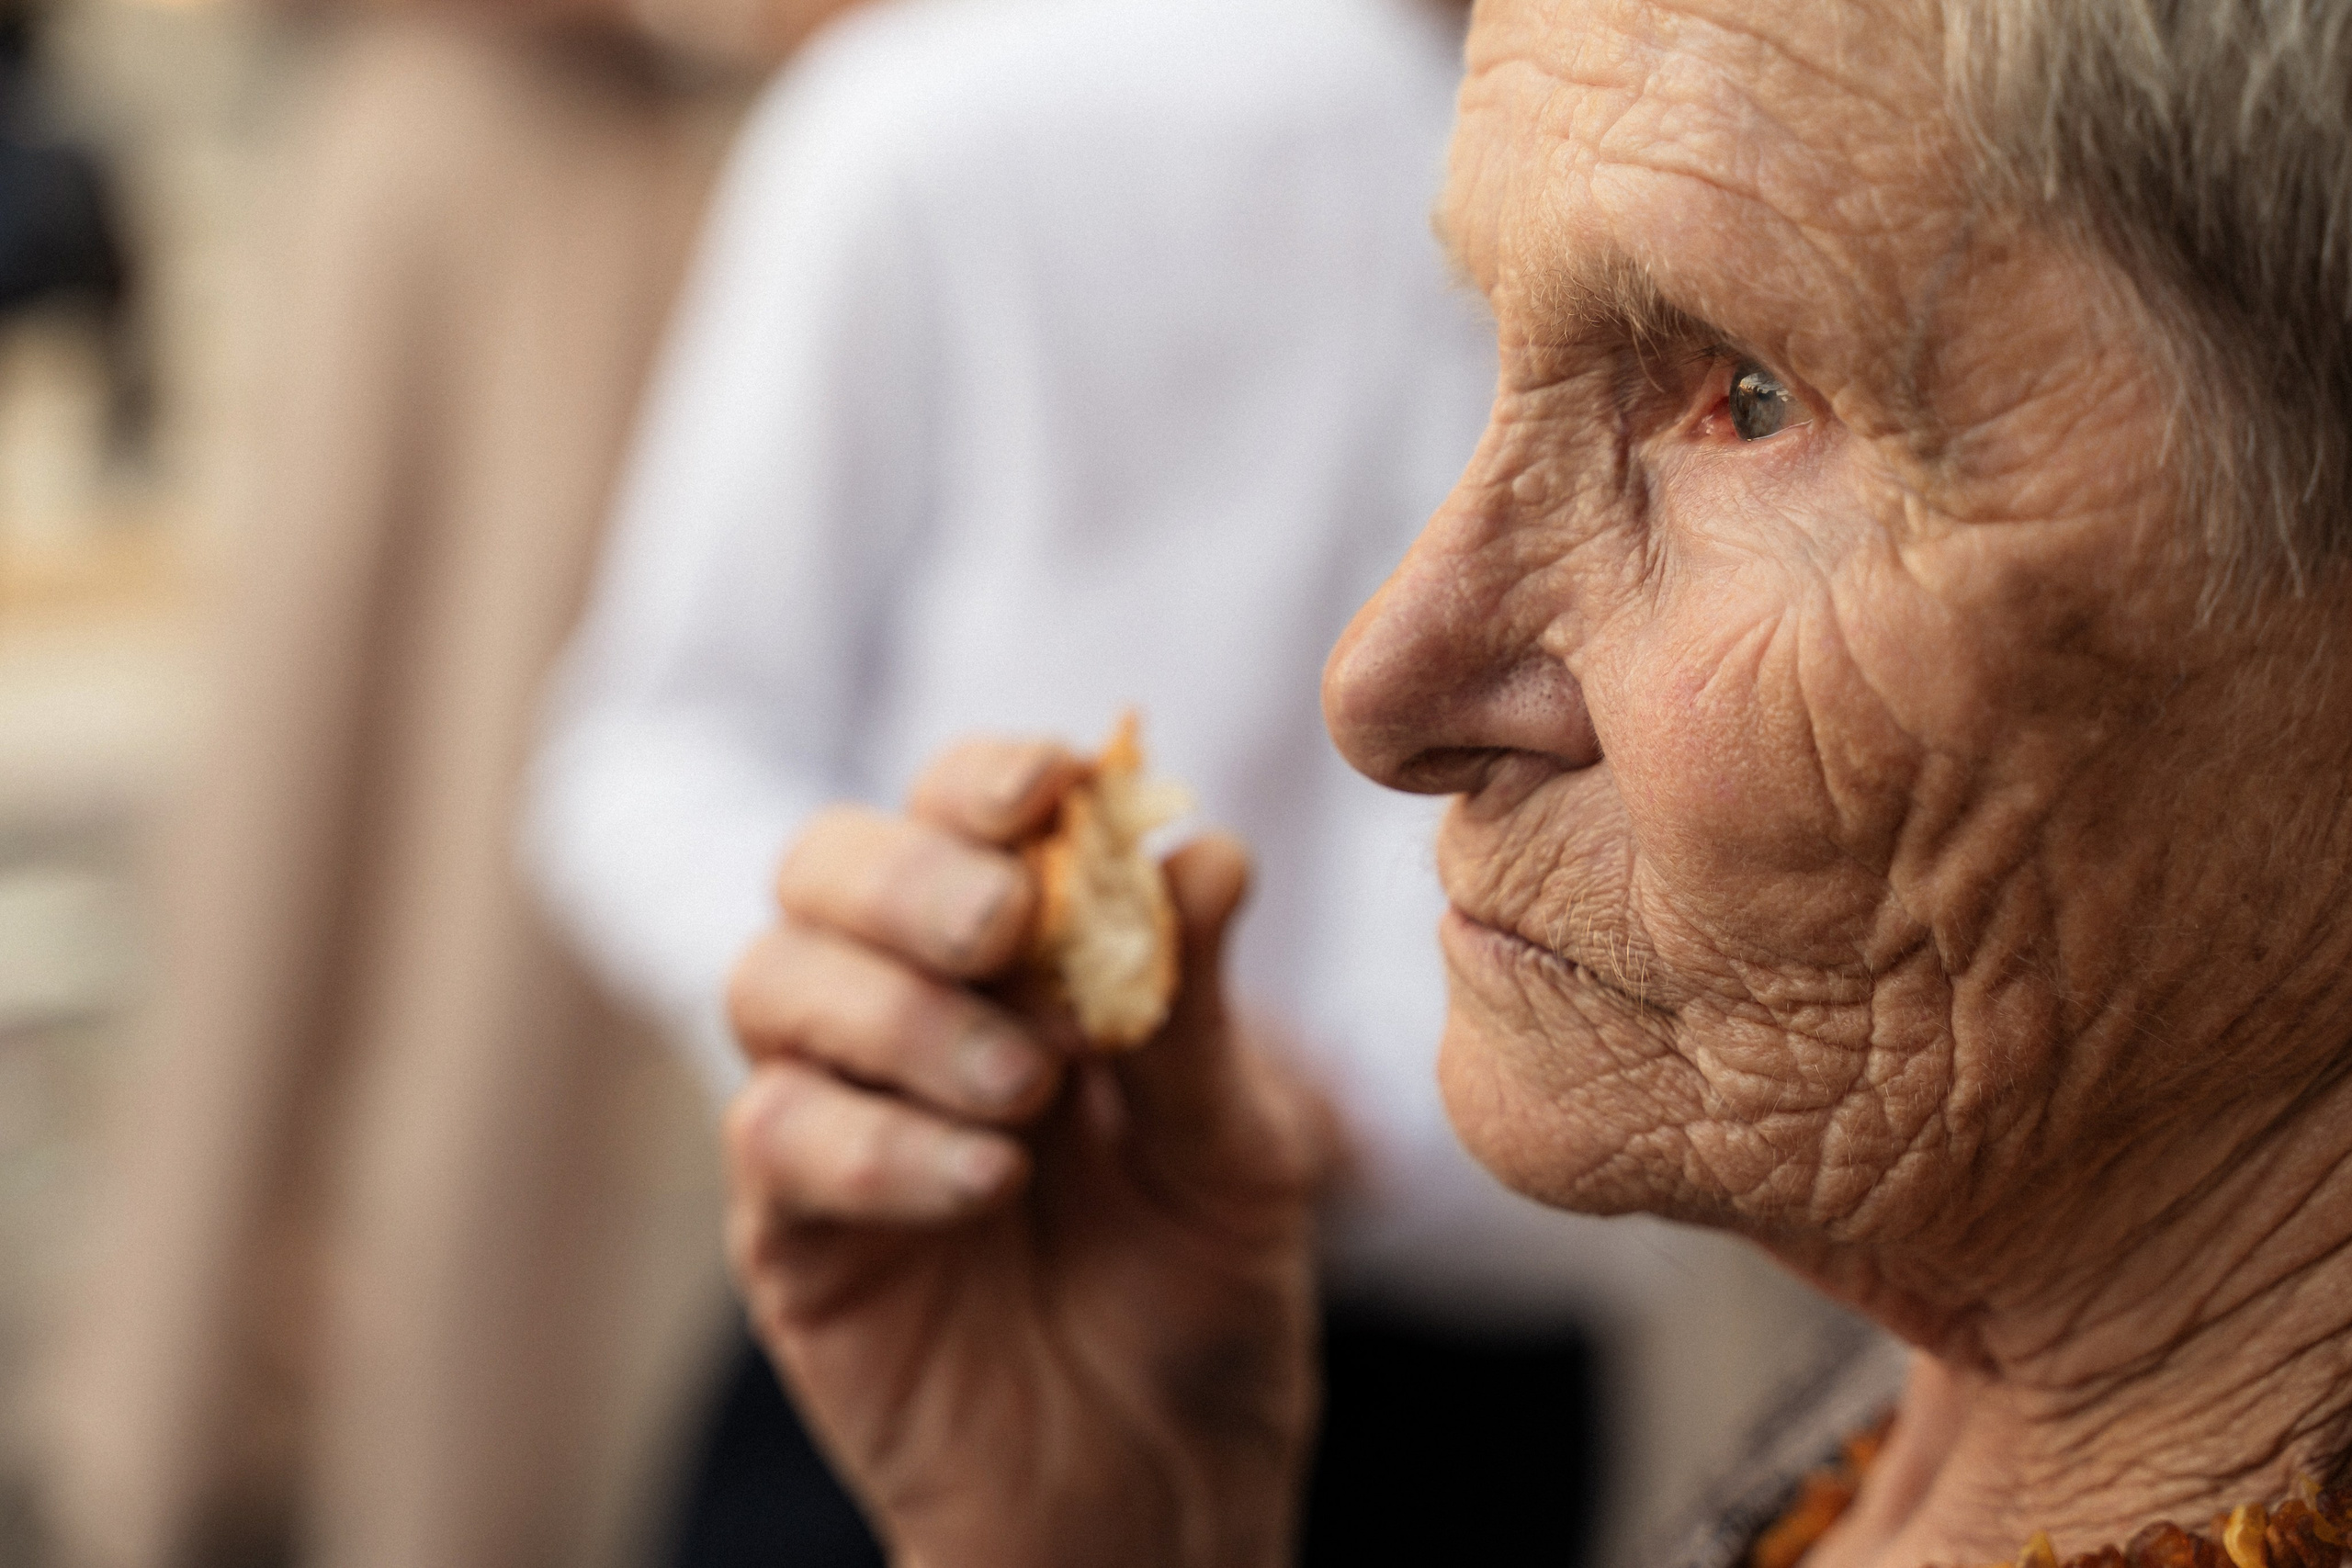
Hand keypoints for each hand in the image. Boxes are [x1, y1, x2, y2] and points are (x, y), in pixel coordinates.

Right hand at [722, 738, 1329, 1567]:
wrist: (1158, 1496)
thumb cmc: (1203, 1301)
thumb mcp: (1236, 1153)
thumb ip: (1199, 1014)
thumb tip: (1204, 848)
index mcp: (1018, 963)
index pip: (954, 816)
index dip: (983, 781)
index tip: (1051, 787)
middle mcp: (906, 1013)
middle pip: (825, 869)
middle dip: (911, 877)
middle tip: (1008, 925)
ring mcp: (836, 1117)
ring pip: (772, 983)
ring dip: (897, 1012)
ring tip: (1028, 1087)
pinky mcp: (791, 1233)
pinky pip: (773, 1138)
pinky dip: (876, 1143)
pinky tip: (986, 1182)